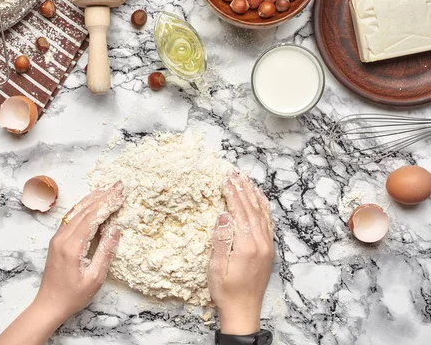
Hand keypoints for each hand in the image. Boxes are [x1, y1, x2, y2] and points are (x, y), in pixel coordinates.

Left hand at [0, 181, 124, 344]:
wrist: (48, 305)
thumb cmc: (73, 296)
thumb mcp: (95, 278)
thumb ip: (106, 251)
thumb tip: (116, 228)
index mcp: (72, 246)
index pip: (92, 218)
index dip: (107, 204)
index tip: (120, 193)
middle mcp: (62, 238)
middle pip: (84, 210)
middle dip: (102, 196)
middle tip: (118, 185)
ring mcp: (57, 238)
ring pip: (76, 211)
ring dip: (92, 198)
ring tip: (107, 188)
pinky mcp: (57, 240)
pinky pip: (71, 218)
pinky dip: (83, 207)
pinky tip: (91, 202)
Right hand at [208, 172, 273, 335]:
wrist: (243, 311)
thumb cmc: (226, 291)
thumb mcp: (216, 267)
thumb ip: (221, 239)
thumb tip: (224, 215)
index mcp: (247, 246)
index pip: (240, 212)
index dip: (233, 194)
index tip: (226, 179)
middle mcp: (261, 243)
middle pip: (252, 209)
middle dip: (243, 190)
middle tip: (234, 174)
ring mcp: (267, 246)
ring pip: (262, 214)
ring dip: (254, 195)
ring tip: (247, 180)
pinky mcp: (269, 250)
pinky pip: (268, 223)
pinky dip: (264, 209)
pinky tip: (260, 200)